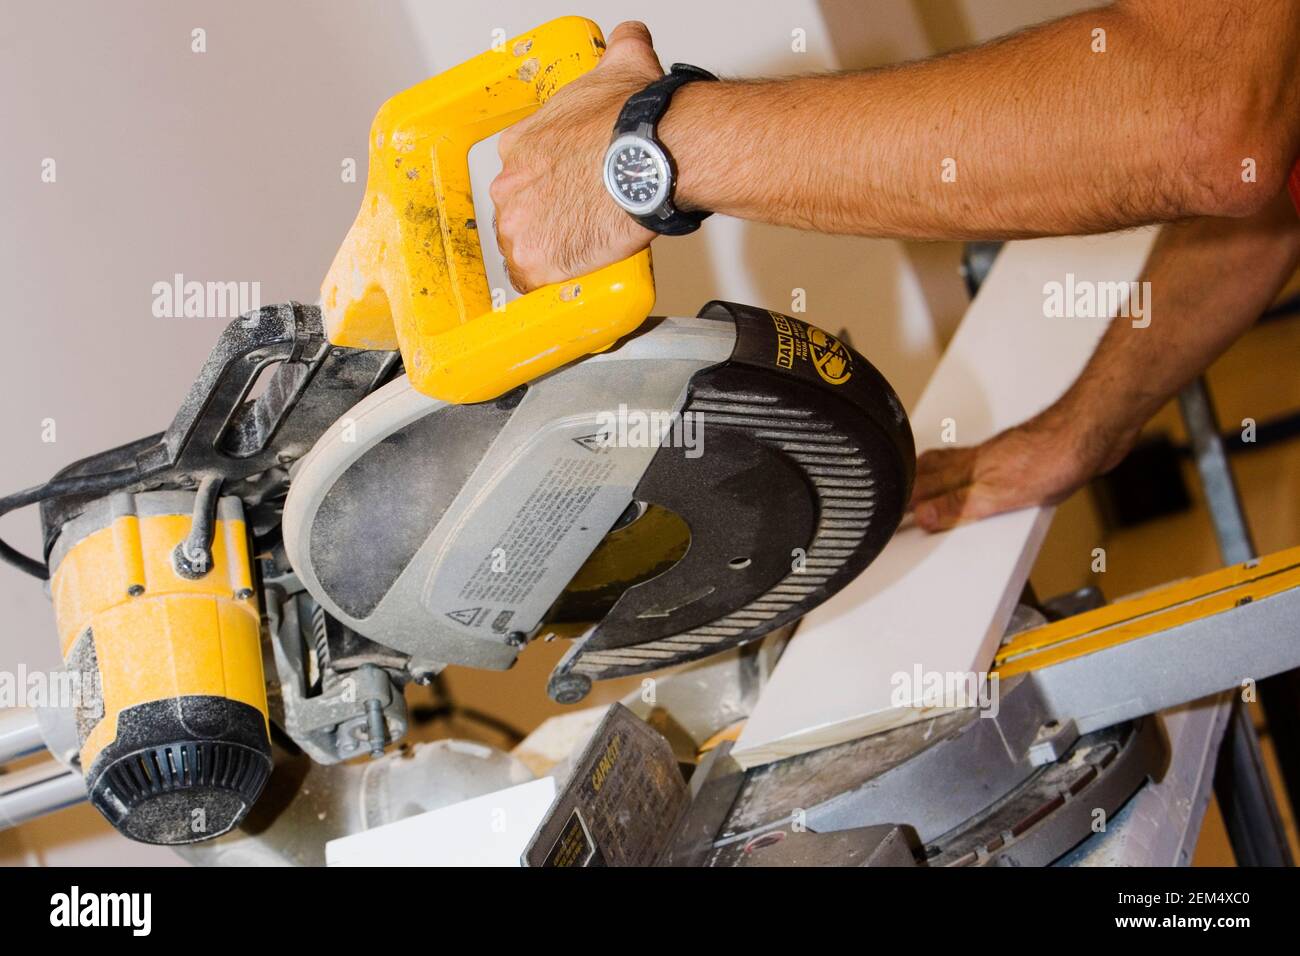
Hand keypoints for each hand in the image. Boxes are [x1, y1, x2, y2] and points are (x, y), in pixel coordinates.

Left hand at [490, 21, 661, 291]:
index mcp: (521, 144)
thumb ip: (620, 49)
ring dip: (547, 253)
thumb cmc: (633, 122)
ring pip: (523, 249)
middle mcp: (511, 183)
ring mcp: (520, 225)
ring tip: (580, 252)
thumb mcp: (622, 65)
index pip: (519, 174)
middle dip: (545, 222)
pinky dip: (549, 284)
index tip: (565, 195)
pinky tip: (571, 276)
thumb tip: (629, 38)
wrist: (648, 157)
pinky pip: (533, 283)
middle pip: (518, 214)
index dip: (545, 188)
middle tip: (579, 225)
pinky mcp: (537, 260)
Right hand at [909, 400, 1138, 531]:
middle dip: (912, 480)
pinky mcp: (1019, 456)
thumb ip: (959, 505)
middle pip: (933, 469)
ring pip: (955, 464)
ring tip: (923, 482)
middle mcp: (977, 460)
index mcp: (967, 469)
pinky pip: (980, 464)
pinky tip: (978, 477)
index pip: (923, 484)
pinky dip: (966, 471)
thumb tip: (923, 516)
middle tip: (896, 492)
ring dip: (936, 473)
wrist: (1090, 431)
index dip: (904, 498)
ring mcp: (997, 455)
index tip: (887, 510)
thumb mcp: (999, 495)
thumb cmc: (1052, 456)